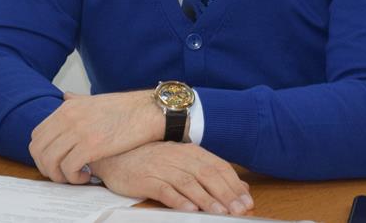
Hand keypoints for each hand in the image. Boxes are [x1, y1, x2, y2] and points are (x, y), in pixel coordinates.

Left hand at [30, 90, 163, 183]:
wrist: (148, 110)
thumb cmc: (126, 108)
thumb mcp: (95, 100)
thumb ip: (77, 100)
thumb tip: (65, 96)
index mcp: (67, 107)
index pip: (37, 135)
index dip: (42, 154)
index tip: (56, 162)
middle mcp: (68, 117)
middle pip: (39, 150)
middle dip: (47, 168)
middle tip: (62, 174)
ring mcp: (79, 131)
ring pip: (51, 161)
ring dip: (60, 176)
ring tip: (76, 177)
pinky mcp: (91, 146)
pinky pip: (69, 168)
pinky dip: (74, 178)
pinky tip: (88, 176)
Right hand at [90, 141, 253, 214]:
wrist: (118, 154)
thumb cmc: (154, 160)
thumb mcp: (185, 162)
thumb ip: (211, 172)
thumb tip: (240, 186)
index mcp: (191, 152)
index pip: (218, 167)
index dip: (234, 185)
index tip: (247, 202)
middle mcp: (179, 157)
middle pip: (207, 175)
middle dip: (226, 194)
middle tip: (239, 211)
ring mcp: (162, 167)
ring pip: (189, 183)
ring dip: (206, 199)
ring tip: (220, 213)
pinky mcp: (146, 179)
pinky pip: (164, 189)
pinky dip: (178, 199)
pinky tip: (189, 209)